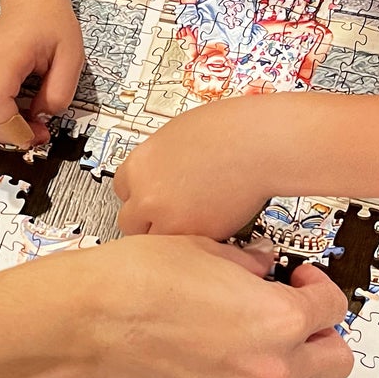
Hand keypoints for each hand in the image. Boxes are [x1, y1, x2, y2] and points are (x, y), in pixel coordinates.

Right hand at [0, 0, 84, 145]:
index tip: (36, 134)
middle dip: (7, 135)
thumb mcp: (72, 57)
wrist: (32, 1)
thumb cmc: (51, 23)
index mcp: (6, 55)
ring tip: (26, 125)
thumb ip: (60, 92)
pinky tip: (14, 114)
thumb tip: (41, 117)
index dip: (13, 128)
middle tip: (35, 134)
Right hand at [68, 235, 352, 377]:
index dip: (319, 289)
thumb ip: (248, 263)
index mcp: (278, 320)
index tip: (300, 282)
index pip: (334, 310)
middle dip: (320, 336)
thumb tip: (263, 266)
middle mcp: (270, 368)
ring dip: (284, 364)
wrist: (91, 318)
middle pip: (334, 363)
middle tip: (292, 317)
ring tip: (244, 339)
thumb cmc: (139, 277)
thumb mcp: (205, 249)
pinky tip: (206, 358)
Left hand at [114, 96, 287, 238]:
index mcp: (138, 167)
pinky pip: (187, 247)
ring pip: (158, 240)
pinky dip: (196, 240)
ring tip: (193, 220)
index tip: (149, 197)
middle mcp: (148, 196)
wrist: (258, 144)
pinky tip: (210, 222)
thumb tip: (155, 176)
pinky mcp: (198, 237)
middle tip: (170, 214)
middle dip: (148, 220)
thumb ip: (157, 164)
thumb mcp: (173, 137)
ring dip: (171, 234)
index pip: (120, 191)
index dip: (138, 194)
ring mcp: (171, 220)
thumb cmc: (227, 130)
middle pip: (130, 222)